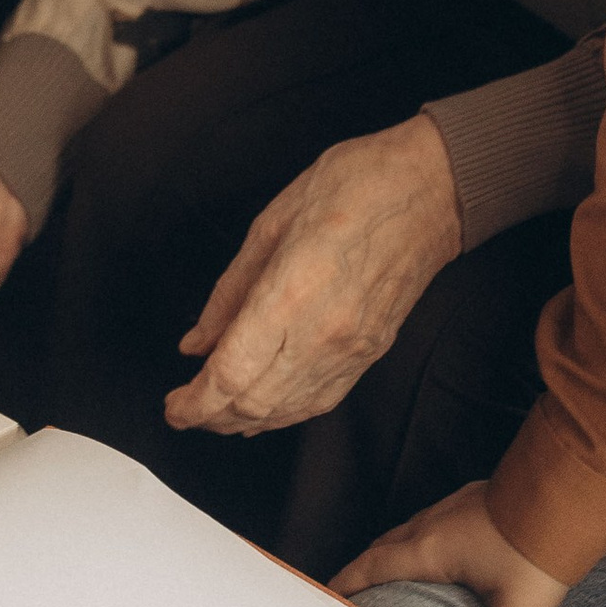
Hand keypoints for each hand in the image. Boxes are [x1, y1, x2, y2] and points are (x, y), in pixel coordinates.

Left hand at [168, 115, 463, 437]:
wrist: (432, 188)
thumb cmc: (356, 185)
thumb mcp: (271, 223)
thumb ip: (229, 291)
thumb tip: (197, 342)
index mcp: (291, 293)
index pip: (231, 374)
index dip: (195, 402)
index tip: (173, 406)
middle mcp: (322, 332)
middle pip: (254, 403)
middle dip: (210, 418)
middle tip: (183, 410)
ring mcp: (351, 349)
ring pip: (286, 411)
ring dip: (243, 421)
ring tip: (214, 414)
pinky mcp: (370, 353)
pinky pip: (320, 401)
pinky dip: (283, 414)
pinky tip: (263, 410)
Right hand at [332, 479, 570, 606]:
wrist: (566, 492)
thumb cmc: (540, 548)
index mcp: (430, 549)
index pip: (371, 567)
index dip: (345, 583)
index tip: (326, 596)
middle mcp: (432, 523)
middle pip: (382, 547)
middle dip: (362, 569)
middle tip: (351, 592)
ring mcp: (451, 507)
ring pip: (406, 531)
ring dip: (390, 552)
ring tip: (388, 576)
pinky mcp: (471, 499)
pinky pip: (430, 521)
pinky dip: (418, 539)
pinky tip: (438, 552)